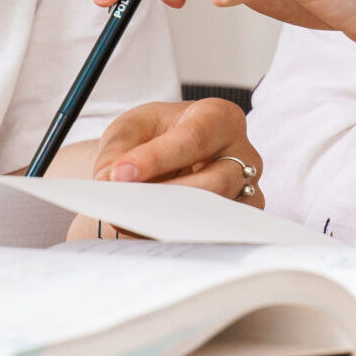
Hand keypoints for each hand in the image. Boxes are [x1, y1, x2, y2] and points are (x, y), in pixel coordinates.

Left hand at [61, 98, 263, 240]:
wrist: (166, 153)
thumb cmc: (156, 134)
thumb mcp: (132, 128)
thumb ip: (118, 149)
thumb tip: (110, 178)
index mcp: (218, 117)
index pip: (193, 138)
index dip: (157, 158)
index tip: (120, 175)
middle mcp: (241, 153)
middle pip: (214, 181)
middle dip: (167, 197)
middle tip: (126, 205)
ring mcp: (245, 189)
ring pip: (219, 214)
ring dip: (173, 222)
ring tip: (133, 224)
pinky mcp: (239, 221)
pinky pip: (217, 236)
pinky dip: (182, 238)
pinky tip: (151, 236)